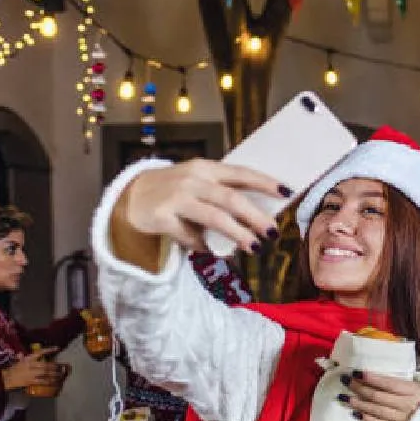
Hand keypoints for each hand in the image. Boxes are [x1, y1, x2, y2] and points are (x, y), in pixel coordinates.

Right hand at [1, 347, 60, 390]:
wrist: (6, 379)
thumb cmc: (12, 370)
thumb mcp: (17, 362)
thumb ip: (21, 358)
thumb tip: (20, 354)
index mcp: (28, 359)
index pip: (40, 352)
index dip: (49, 350)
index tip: (57, 348)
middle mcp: (31, 365)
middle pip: (46, 365)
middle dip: (55, 366)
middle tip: (62, 366)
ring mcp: (32, 374)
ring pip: (46, 373)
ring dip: (54, 374)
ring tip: (61, 374)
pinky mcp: (31, 381)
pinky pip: (43, 381)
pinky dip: (49, 381)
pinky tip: (55, 382)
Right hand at [117, 159, 289, 253]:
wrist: (132, 196)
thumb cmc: (177, 191)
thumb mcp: (200, 183)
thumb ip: (225, 193)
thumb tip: (262, 214)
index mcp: (207, 168)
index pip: (241, 173)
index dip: (265, 182)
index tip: (287, 192)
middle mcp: (193, 180)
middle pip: (231, 198)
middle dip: (256, 217)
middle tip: (273, 232)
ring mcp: (177, 197)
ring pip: (215, 217)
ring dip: (238, 234)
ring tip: (255, 247)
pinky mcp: (162, 216)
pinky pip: (190, 236)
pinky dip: (204, 246)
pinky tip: (212, 252)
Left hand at [339, 370, 419, 420]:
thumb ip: (404, 383)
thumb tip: (381, 375)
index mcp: (413, 391)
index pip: (388, 383)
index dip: (371, 378)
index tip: (356, 372)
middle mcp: (407, 405)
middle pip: (377, 395)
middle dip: (359, 387)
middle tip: (345, 381)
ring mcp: (402, 420)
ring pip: (376, 410)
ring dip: (358, 403)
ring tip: (345, 397)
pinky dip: (367, 419)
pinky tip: (356, 414)